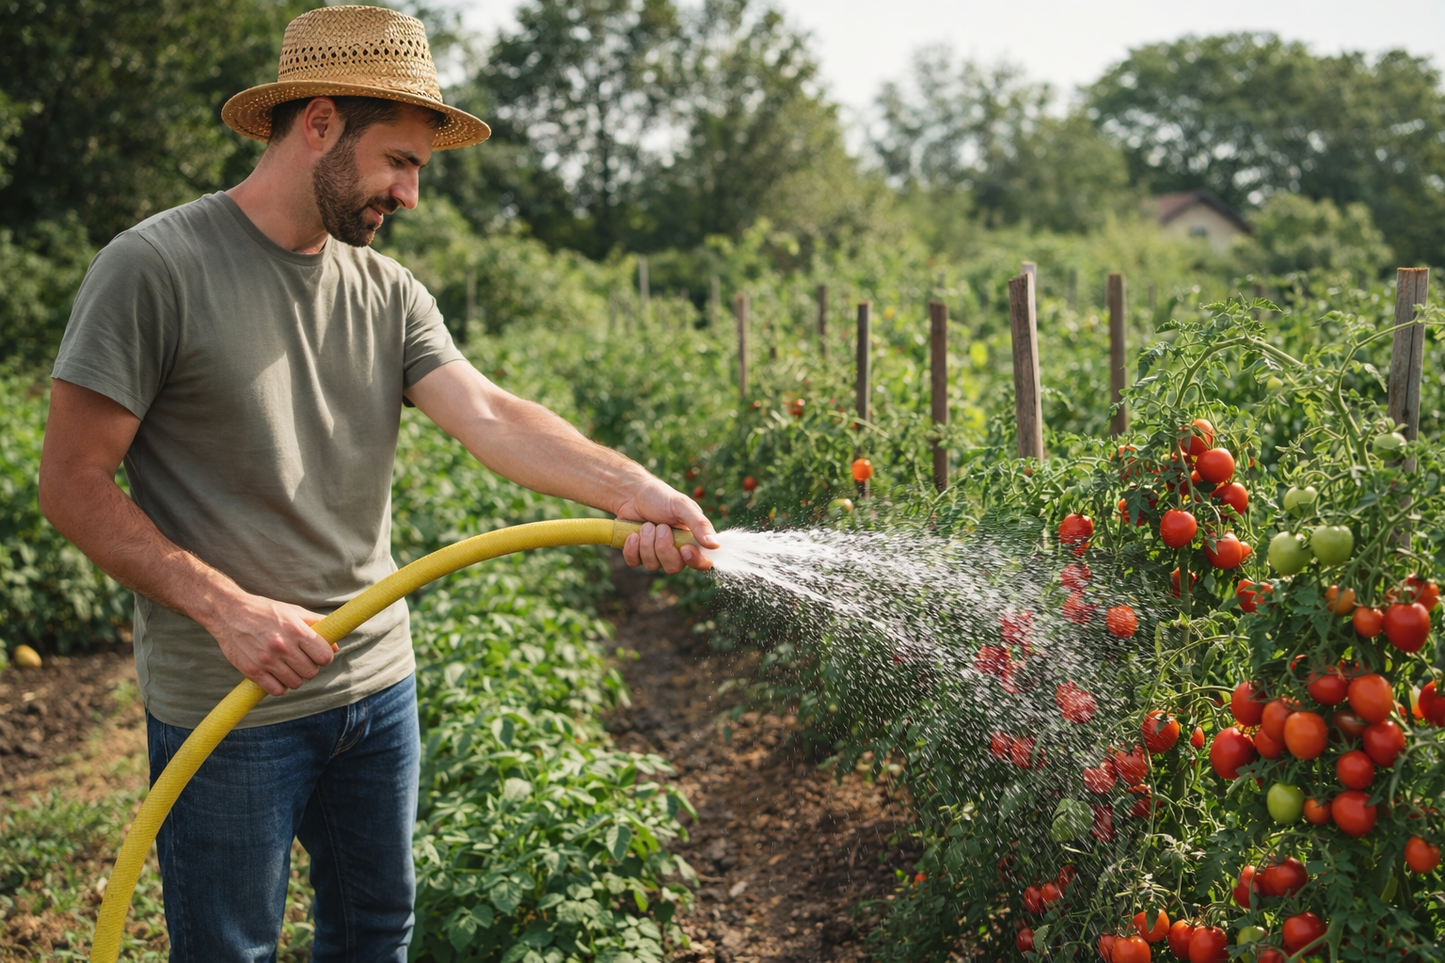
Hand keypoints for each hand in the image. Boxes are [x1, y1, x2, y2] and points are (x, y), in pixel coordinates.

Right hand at [206, 593, 334, 696]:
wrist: (228, 612)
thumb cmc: (265, 611)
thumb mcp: (293, 611)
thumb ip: (317, 625)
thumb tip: (335, 646)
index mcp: (295, 630)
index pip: (324, 656)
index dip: (324, 658)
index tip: (318, 655)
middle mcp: (282, 646)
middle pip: (311, 672)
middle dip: (309, 667)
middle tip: (300, 660)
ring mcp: (266, 660)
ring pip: (295, 683)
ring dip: (294, 677)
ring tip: (287, 666)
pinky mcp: (252, 670)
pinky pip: (276, 690)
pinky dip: (279, 686)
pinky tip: (276, 676)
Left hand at [616, 479, 718, 573]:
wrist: (633, 494)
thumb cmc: (661, 497)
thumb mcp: (682, 506)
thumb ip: (699, 525)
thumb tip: (715, 545)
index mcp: (692, 540)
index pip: (702, 563)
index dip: (695, 561)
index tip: (685, 549)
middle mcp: (675, 551)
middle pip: (673, 567)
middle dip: (663, 547)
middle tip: (660, 527)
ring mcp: (656, 555)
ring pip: (652, 565)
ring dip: (647, 543)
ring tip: (646, 525)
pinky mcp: (637, 555)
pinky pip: (634, 562)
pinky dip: (632, 548)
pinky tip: (633, 534)